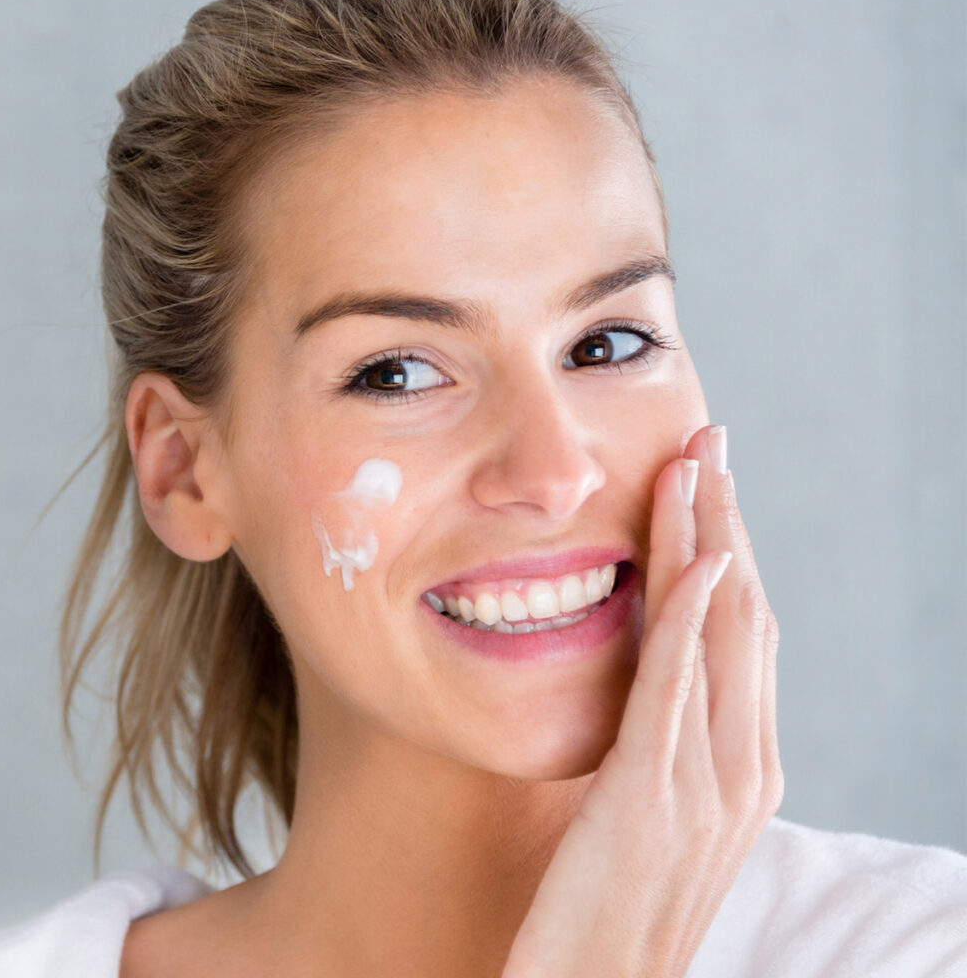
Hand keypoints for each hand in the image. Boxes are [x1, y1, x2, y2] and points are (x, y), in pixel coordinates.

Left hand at [503, 424, 783, 977]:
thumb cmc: (605, 902)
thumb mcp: (644, 806)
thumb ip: (659, 737)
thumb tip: (647, 665)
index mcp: (741, 768)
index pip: (744, 633)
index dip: (732, 549)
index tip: (711, 484)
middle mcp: (742, 770)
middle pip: (746, 617)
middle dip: (728, 524)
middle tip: (711, 447)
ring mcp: (707, 787)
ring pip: (722, 636)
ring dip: (710, 543)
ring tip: (695, 467)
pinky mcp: (652, 800)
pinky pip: (679, 690)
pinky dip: (692, 617)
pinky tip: (691, 559)